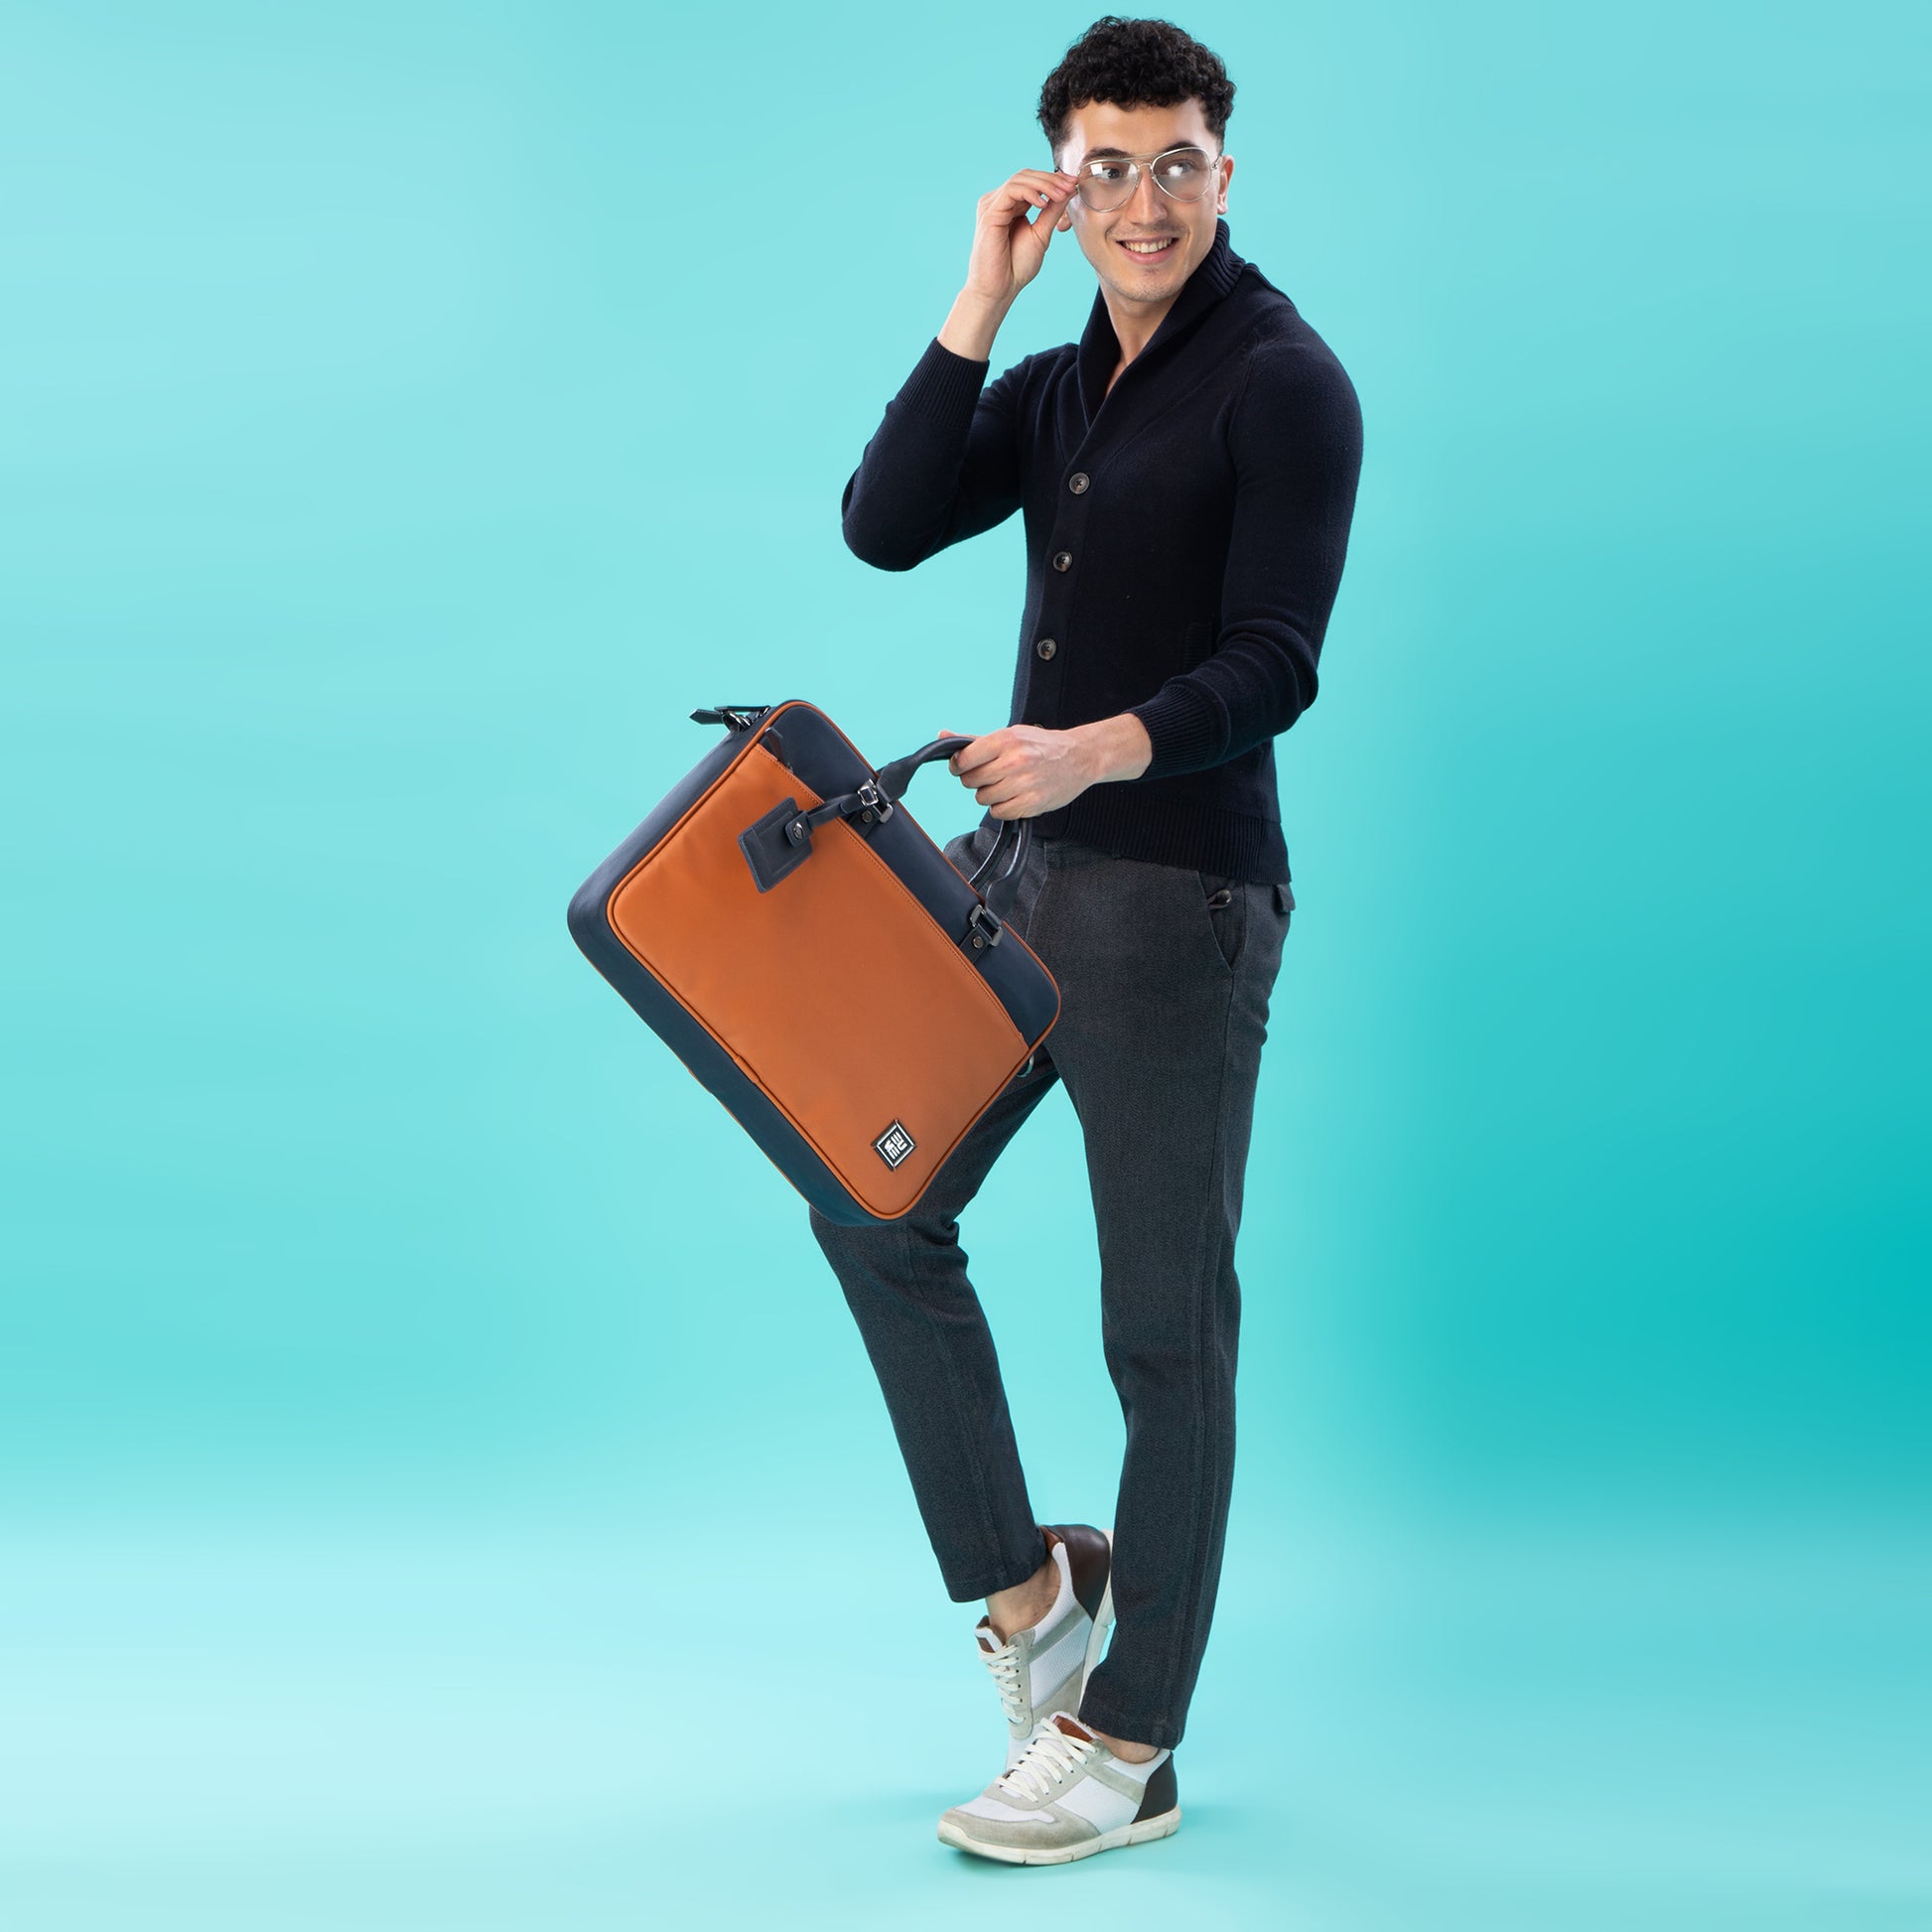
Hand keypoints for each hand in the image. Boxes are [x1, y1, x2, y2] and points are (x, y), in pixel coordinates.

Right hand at [939, 169, 1077, 359]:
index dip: (1054, 180)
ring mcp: (992, 205)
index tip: (1074, 183)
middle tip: (1071, 184)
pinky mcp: (989, 213)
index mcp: (1011, 206)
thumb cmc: (1016, 268)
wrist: (999, 289)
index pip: (1032, 182)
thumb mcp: (1041, 234)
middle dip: (1051, 179)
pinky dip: (1030, 193)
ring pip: (1020, 179)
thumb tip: (1069, 190)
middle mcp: (999, 202)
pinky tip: (1043, 203)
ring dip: (1044, 184)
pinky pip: (1011, 191)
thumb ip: (1052, 211)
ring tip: (1062, 194)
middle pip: (1026, 176)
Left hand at [939, 721, 1107, 818]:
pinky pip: (999, 813)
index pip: (964, 760)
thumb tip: (942, 735)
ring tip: (1007, 784)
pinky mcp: (1032, 803)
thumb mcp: (1010, 735)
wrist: (1080, 757)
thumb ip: (974, 740)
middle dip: (976, 780)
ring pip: (983, 798)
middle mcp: (1015, 761)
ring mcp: (1024, 784)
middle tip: (992, 774)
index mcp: (1006, 740)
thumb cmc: (1041, 746)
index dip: (959, 766)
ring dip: (990, 794)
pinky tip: (1015, 796)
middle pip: (971, 781)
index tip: (964, 766)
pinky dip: (1003, 808)